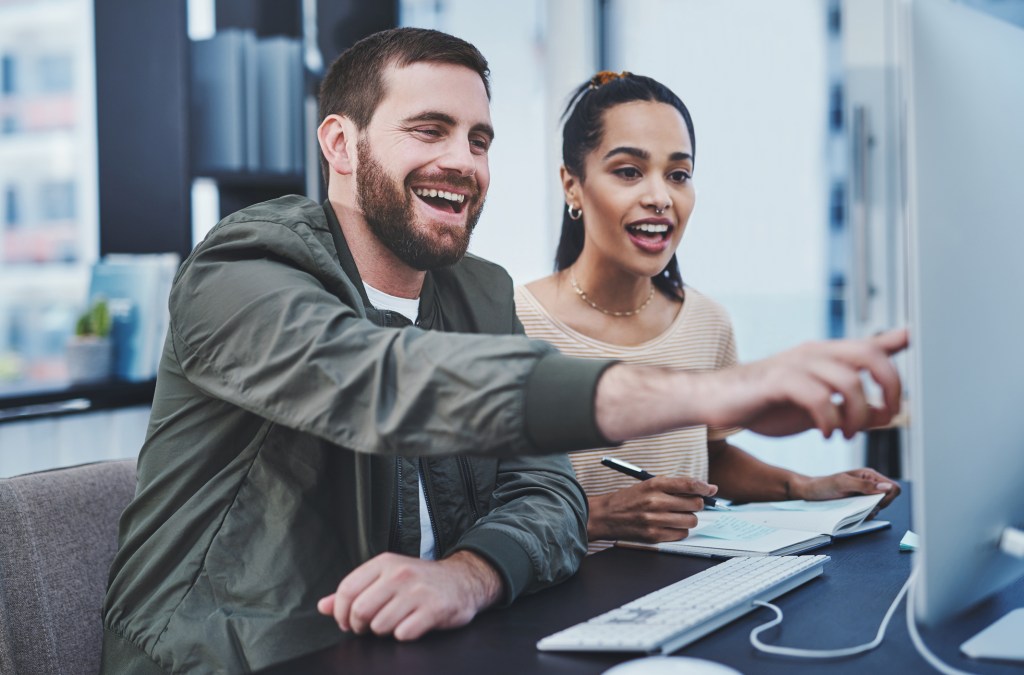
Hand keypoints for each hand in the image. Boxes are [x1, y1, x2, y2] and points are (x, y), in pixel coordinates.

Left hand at [317, 550, 502, 640]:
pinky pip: (404, 633)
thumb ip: (354, 591)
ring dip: (384, 631)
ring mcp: (418, 591)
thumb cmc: (419, 581)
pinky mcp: (435, 609)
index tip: (347, 622)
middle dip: (361, 626)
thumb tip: (323, 607)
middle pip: (361, 610)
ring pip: (380, 625)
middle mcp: (400, 573)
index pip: (347, 589)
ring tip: (394, 623)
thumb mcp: (386, 578)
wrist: (463, 581)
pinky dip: (404, 635)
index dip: (341, 612)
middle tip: (370, 627)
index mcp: (385, 563)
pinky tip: (412, 626)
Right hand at [587, 476, 716, 542]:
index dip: (704, 487)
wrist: (605, 516)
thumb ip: (675, 486)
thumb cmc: (629, 499)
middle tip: (690, 504)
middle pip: (695, 504)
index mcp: (655, 484)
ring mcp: (655, 520)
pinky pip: (681, 535)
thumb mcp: (648, 485)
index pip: (689, 484)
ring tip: (677, 515)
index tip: (710, 489)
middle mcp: (655, 501)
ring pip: (691, 521)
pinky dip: (680, 530)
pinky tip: (670, 525)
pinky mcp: (654, 536)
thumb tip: (706, 489)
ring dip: (689, 518)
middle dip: (697, 504)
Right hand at [701, 329, 907, 439]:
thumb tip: (888, 410)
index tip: (912, 344)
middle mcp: (814, 354)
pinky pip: (819, 396)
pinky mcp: (778, 381)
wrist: (716, 401)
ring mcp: (796, 365)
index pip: (869, 345)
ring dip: (857, 414)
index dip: (895, 345)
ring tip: (846, 434)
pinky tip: (826, 434)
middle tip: (886, 416)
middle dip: (888, 387)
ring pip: (848, 380)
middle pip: (868, 355)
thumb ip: (850, 403)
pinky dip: (831, 419)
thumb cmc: (764, 404)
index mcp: (823, 356)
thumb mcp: (816, 404)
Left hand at [792, 468, 900, 517]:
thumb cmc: (824, 484)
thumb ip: (864, 485)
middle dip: (879, 505)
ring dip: (871, 511)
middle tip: (862, 505)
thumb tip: (886, 487)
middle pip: (889, 499)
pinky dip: (865, 515)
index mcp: (869, 475)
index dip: (888, 497)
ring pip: (881, 507)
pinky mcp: (860, 503)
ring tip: (855, 508)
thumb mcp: (843, 483)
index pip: (893, 487)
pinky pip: (871, 512)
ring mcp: (865, 494)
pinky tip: (854, 512)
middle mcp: (870, 484)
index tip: (875, 502)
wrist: (810, 492)